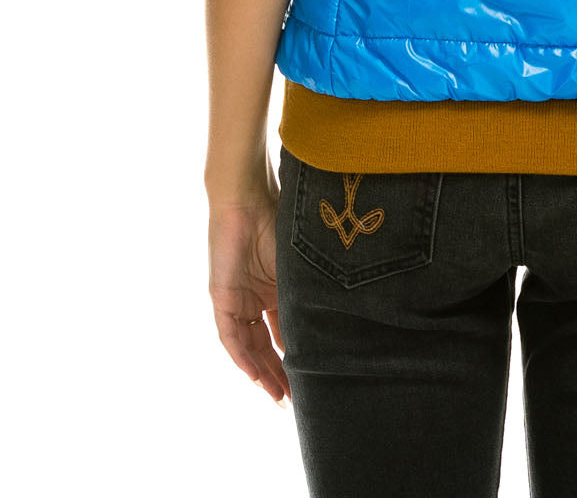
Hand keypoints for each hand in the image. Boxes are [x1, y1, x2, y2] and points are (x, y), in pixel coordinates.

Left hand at [208, 188, 290, 404]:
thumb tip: (337, 315)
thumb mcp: (298, 262)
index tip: (311, 379)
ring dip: (262, 373)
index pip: (284, 332)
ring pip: (248, 347)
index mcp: (274, 290)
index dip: (296, 356)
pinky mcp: (222, 298)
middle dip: (279, 374)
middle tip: (295, 400)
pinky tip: (256, 376)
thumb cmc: (278, 217)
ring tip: (279, 395)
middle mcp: (254, 299)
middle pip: (266, 346)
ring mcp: (237, 300)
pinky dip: (243, 358)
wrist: (247, 195)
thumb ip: (307, 289)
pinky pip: (231, 337)